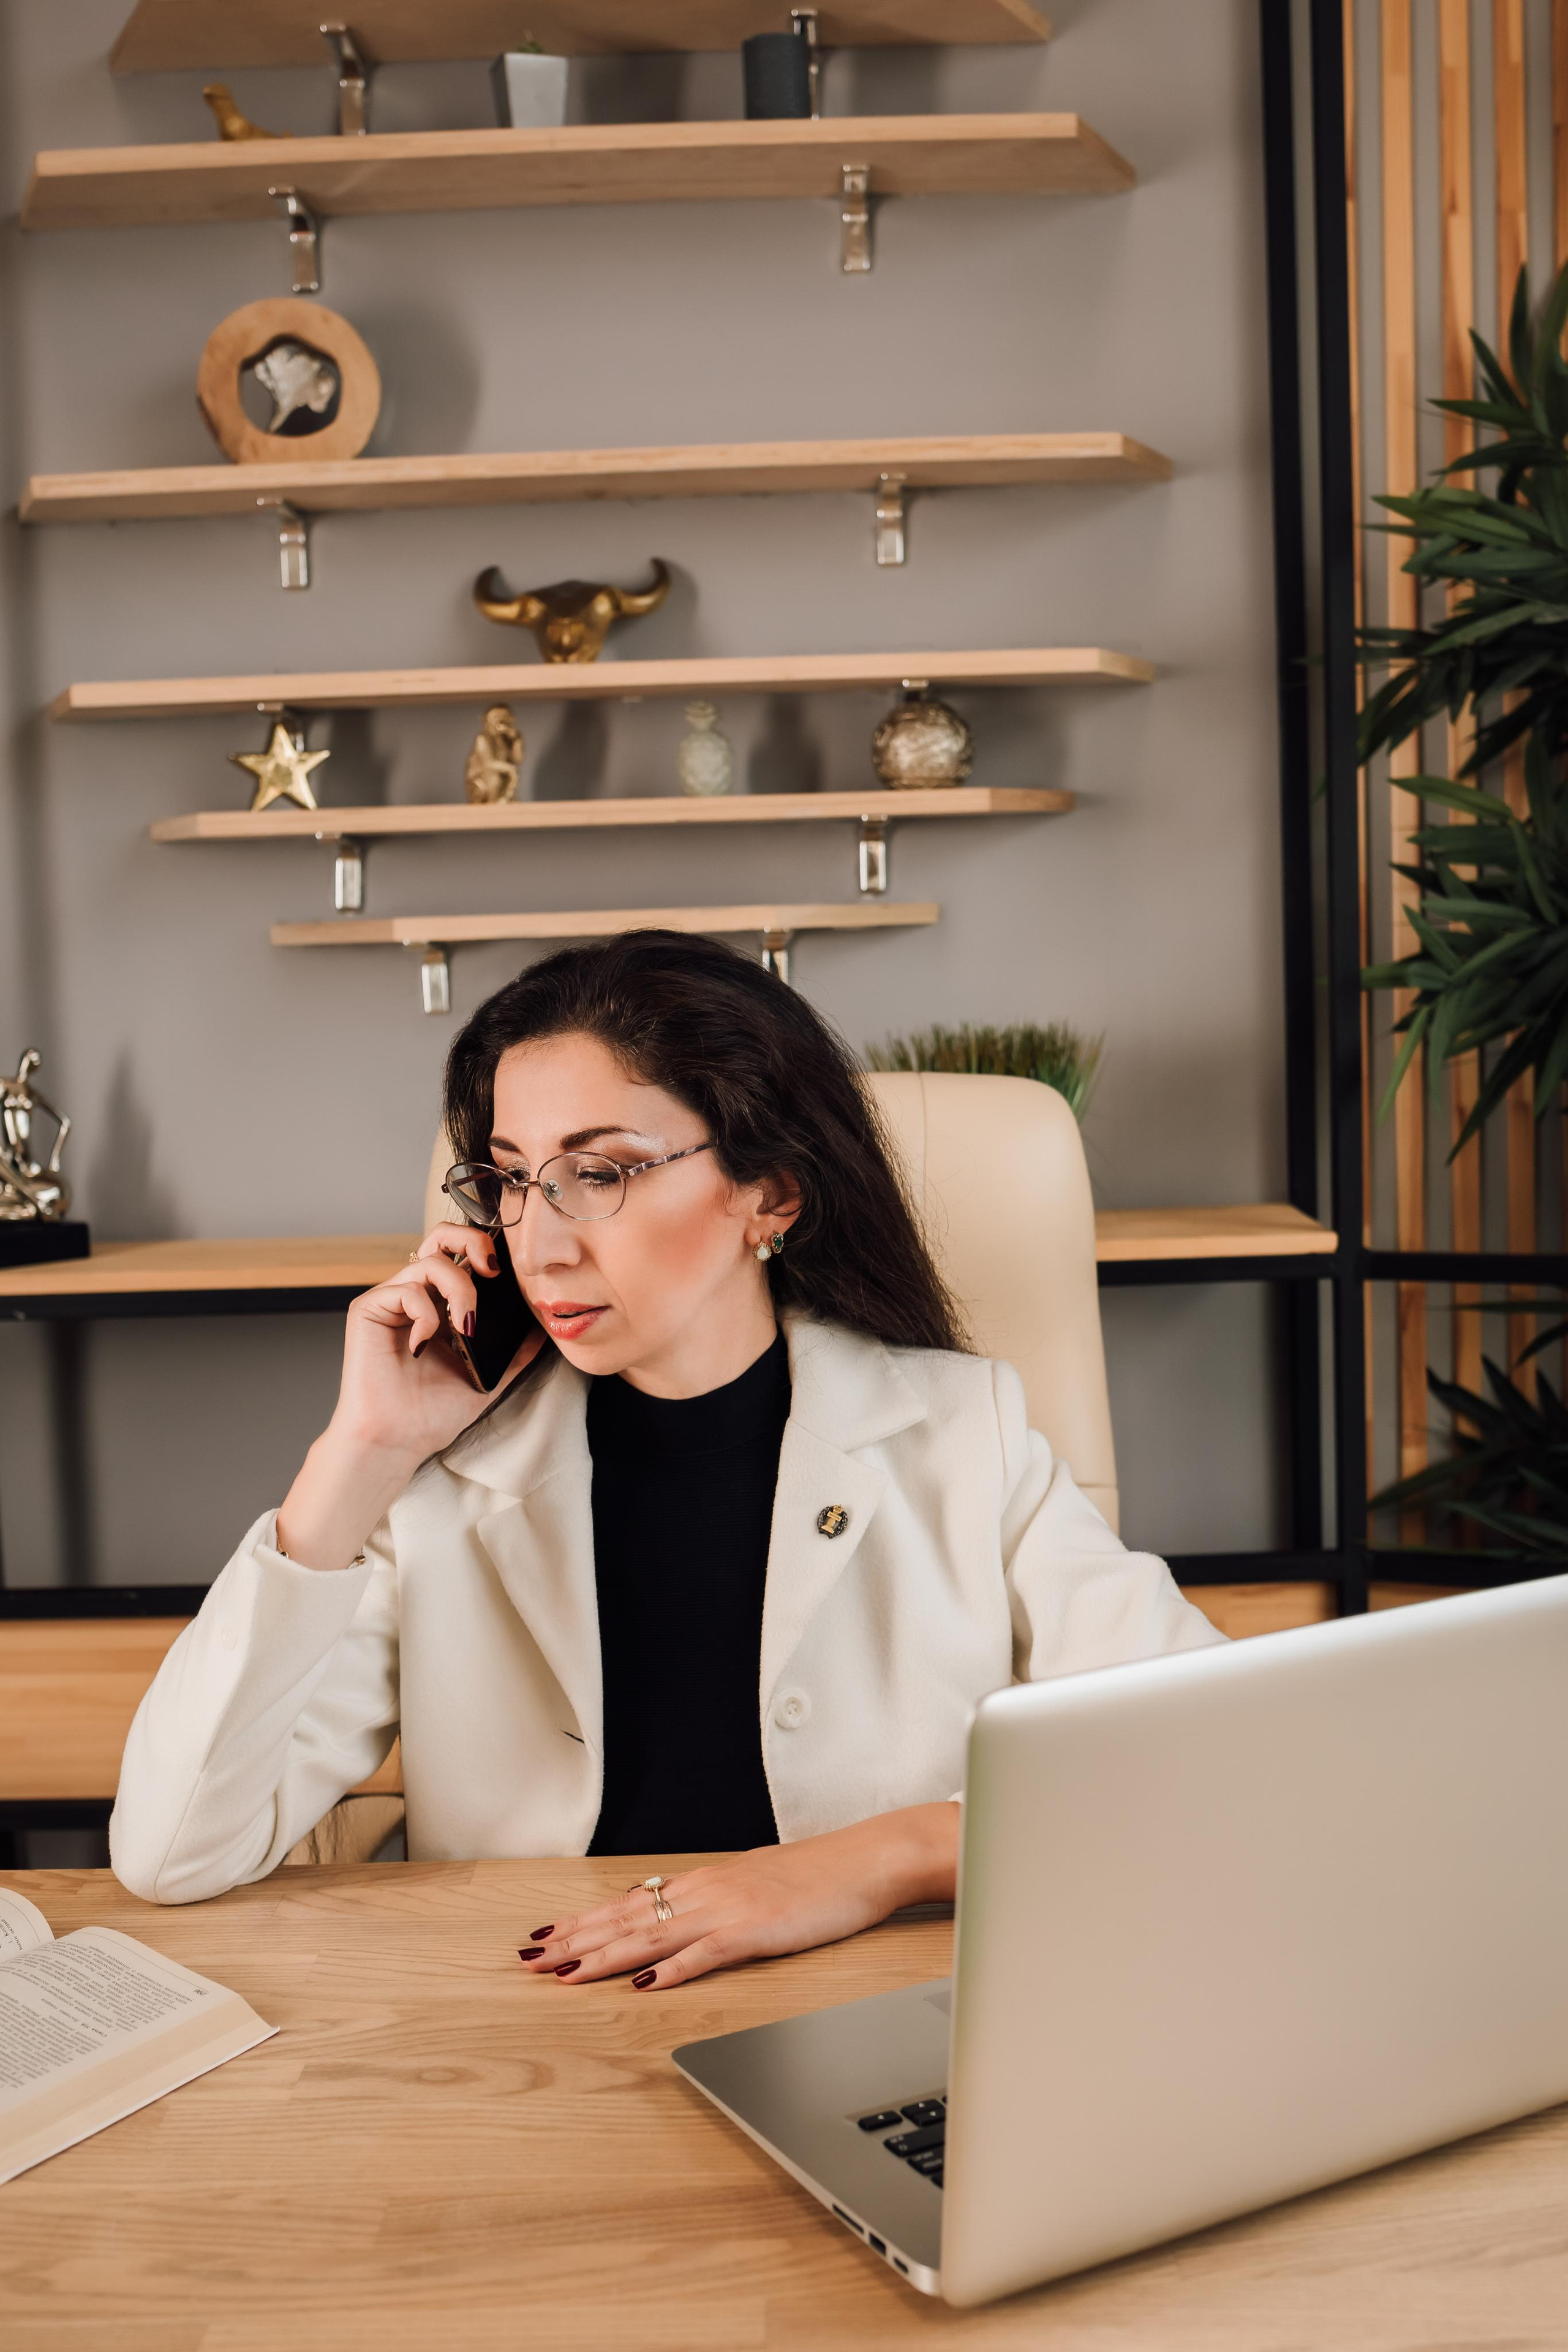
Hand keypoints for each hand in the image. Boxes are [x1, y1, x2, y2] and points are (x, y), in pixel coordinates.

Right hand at [277, 1224, 544, 1570]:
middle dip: (472, 1242)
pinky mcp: (368, 1310)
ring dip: (459, 1289)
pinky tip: (425, 1343)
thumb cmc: (432, 1413)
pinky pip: (405, 1289)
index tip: (509, 1272)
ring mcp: (390, 1300)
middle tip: (493, 1270)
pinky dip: (426, 1313)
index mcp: (439, 1304)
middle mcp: (414, 1295)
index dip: (485, 1250)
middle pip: (440, 1238)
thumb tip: (545, 1330)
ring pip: (429, 1261)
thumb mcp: (488, 1376)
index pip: (461, 1255)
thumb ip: (515, 1351)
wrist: (396, 1442)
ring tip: (465, 1326)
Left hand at [518, 1803, 959, 1990]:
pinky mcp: (756, 1930)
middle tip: (530, 1960)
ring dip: (604, 1956)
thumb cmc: (816, 1876)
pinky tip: (645, 1985)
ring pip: (652, 1933)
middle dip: (575, 1941)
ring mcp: (729, 1909)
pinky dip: (672, 1970)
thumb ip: (714, 1900)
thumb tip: (677, 1912)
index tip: (545, 1937)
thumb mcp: (754, 1883)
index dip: (583, 1922)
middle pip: (627, 1917)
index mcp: (705, 1882)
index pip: (629, 1902)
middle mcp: (706, 1891)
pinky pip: (706, 1953)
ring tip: (564, 1974)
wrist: (864, 1861)